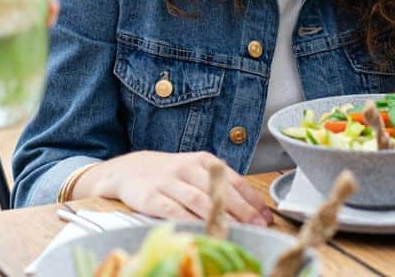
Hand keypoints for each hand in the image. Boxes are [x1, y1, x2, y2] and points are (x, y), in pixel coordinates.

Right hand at [81, 151, 273, 226]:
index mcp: (203, 161)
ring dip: (218, 217)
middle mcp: (187, 168)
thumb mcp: (196, 172)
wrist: (129, 170)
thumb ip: (220, 187)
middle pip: (218, 191)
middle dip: (240, 211)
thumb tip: (255, 211)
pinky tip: (201, 231)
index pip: (232, 179)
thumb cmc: (170, 175)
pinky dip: (188, 222)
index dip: (251, 199)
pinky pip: (172, 210)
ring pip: (198, 200)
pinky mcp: (151, 197)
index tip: (265, 216)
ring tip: (235, 232)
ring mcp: (168, 182)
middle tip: (256, 227)